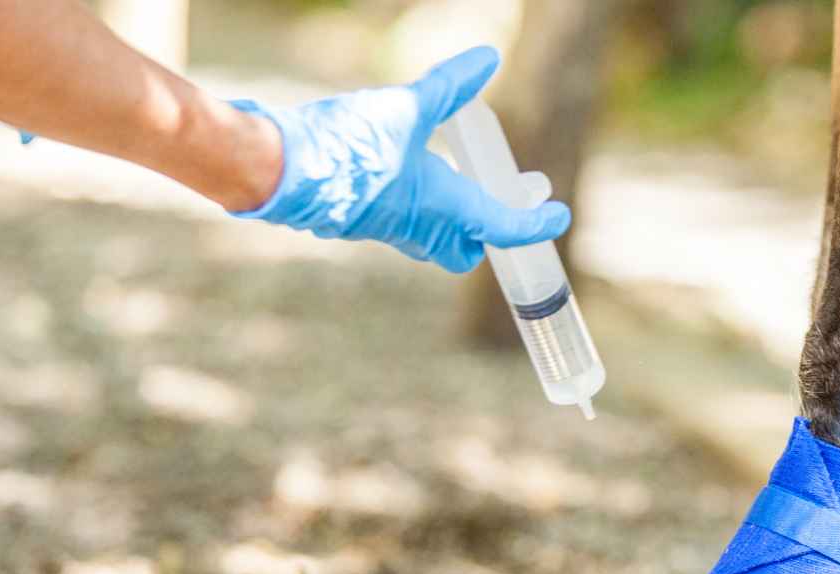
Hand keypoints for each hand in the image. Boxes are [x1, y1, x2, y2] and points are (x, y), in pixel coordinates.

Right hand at [229, 46, 570, 272]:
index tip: (557, 216)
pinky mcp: (355, 221)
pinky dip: (406, 203)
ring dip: (442, 216)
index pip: (503, 227)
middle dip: (479, 234)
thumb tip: (487, 57)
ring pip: (426, 237)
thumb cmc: (350, 144)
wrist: (282, 169)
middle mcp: (419, 227)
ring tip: (442, 173)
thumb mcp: (408, 107)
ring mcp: (384, 229)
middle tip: (490, 198)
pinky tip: (395, 169)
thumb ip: (449, 87)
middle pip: (462, 250)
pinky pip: (393, 221)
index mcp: (444, 206)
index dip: (534, 224)